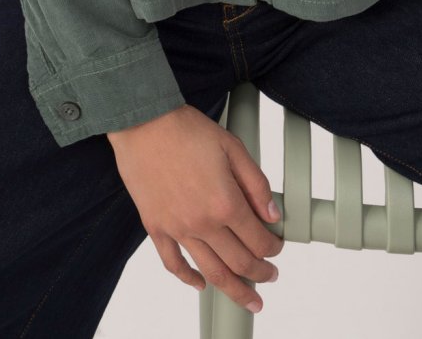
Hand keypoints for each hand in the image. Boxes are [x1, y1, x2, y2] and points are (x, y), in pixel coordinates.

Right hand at [108, 103, 283, 313]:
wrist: (144, 123)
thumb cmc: (186, 130)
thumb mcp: (233, 148)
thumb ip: (256, 183)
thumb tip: (272, 214)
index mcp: (225, 202)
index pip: (258, 239)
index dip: (273, 248)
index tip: (278, 248)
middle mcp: (202, 223)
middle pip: (238, 262)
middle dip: (260, 273)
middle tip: (270, 277)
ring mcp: (177, 229)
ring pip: (210, 271)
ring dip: (233, 289)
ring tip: (248, 299)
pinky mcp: (155, 228)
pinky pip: (173, 263)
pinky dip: (188, 278)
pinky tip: (200, 284)